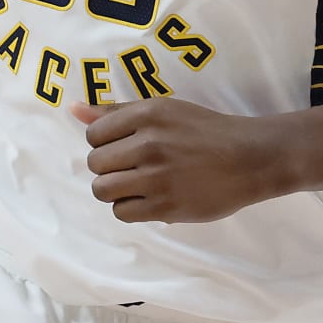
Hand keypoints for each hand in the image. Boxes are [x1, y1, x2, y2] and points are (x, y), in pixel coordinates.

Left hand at [69, 99, 284, 223]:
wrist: (249, 158)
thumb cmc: (204, 130)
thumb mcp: (163, 109)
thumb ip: (117, 112)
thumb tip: (73, 110)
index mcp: (147, 114)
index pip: (94, 134)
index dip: (104, 143)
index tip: (124, 146)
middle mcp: (149, 144)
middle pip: (95, 163)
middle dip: (109, 166)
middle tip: (134, 166)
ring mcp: (157, 177)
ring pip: (102, 189)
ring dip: (115, 189)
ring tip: (137, 184)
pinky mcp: (166, 206)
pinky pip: (122, 212)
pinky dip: (130, 208)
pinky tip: (148, 198)